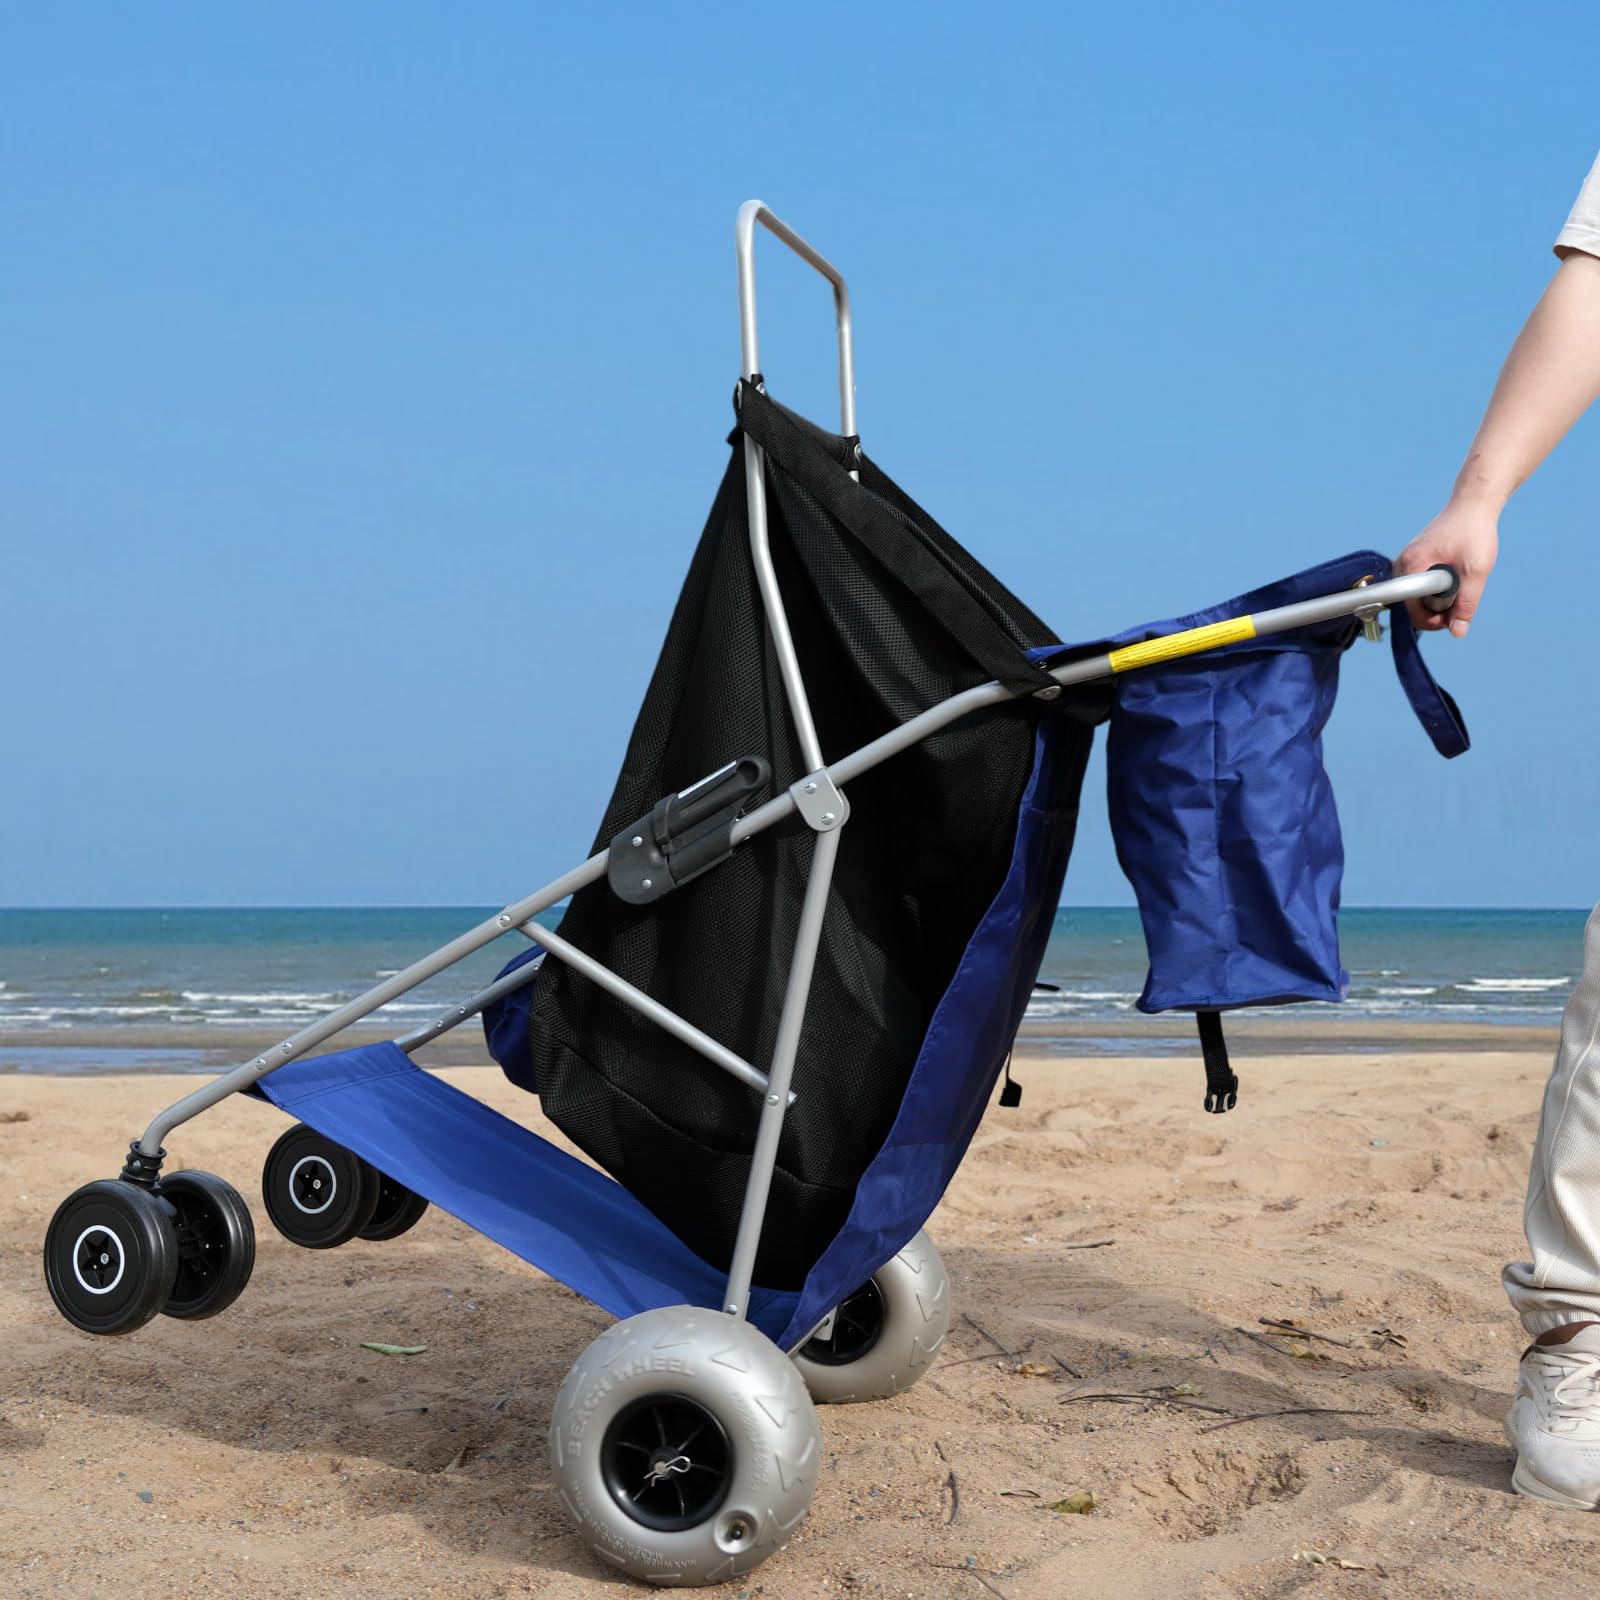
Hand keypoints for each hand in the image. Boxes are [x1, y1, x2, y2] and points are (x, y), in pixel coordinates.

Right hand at [1394, 496, 1499, 636]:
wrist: (1472, 505)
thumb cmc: (1474, 532)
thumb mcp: (1476, 571)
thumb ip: (1466, 603)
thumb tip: (1457, 632)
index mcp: (1410, 567)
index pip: (1411, 610)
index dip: (1433, 620)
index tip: (1454, 616)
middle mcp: (1401, 565)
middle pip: (1411, 605)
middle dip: (1435, 611)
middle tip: (1461, 602)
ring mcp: (1405, 562)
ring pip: (1415, 597)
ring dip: (1436, 600)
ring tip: (1459, 587)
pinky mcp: (1413, 560)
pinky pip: (1418, 586)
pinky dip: (1435, 590)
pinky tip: (1452, 580)